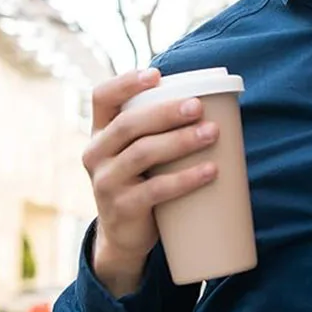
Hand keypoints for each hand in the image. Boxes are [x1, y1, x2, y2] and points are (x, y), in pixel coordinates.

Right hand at [82, 69, 219, 286]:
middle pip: (129, 124)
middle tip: (198, 106)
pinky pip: (155, 190)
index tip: (156, 75)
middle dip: (166, 112)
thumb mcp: (141, 151)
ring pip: (143, 153)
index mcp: (101, 132)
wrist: (125, 235)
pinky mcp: (122, 208)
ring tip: (212, 133)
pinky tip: (210, 170)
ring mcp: (105, 182)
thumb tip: (215, 98)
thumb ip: (159, 128)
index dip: (126, 83)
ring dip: (181, 140)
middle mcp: (96, 153)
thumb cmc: (144, 179)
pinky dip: (186, 178)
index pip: (102, 97)